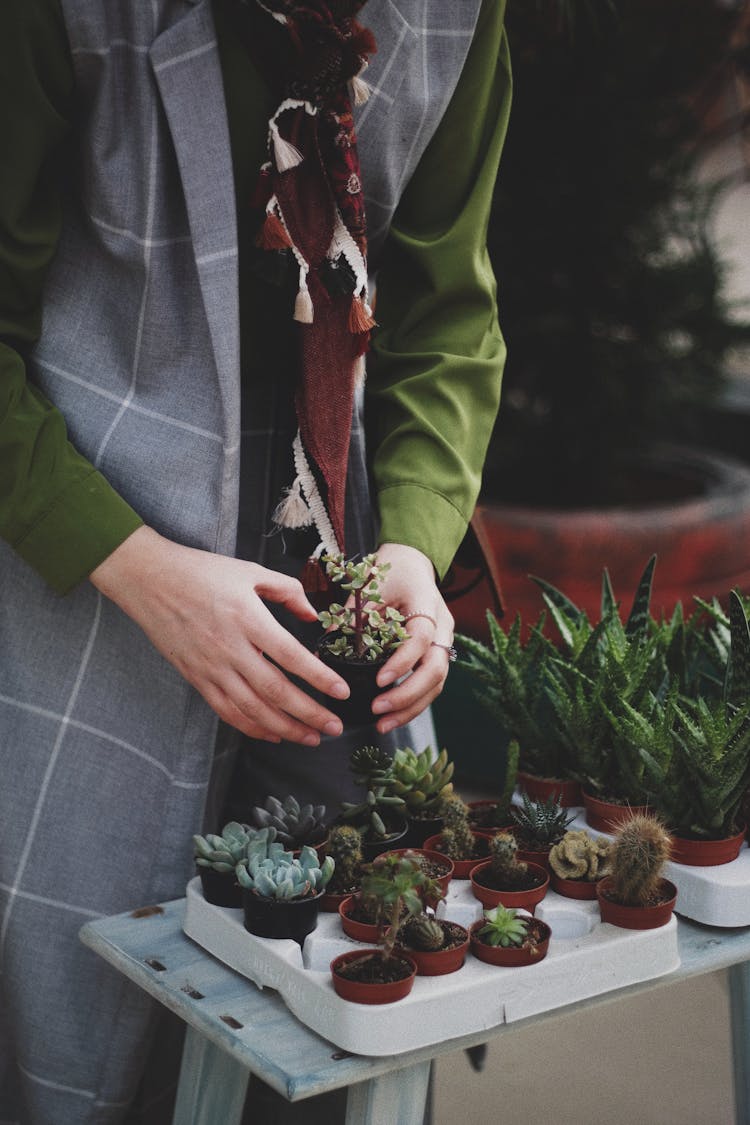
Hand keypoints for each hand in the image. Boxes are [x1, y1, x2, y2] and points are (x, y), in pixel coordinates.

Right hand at [90, 526, 349, 744]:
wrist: (149, 580)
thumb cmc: (201, 572)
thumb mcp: (249, 572)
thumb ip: (287, 591)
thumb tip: (312, 614)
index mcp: (247, 618)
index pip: (291, 656)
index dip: (319, 678)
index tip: (342, 692)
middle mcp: (230, 648)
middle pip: (275, 690)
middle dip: (309, 714)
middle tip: (334, 727)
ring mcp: (211, 667)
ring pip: (252, 708)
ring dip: (285, 728)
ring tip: (311, 737)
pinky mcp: (196, 678)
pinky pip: (227, 710)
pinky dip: (251, 727)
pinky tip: (273, 734)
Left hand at [367, 542, 454, 733]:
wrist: (413, 564)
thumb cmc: (389, 572)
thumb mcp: (369, 587)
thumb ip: (353, 615)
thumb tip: (326, 646)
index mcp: (426, 603)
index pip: (421, 638)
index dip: (402, 661)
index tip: (379, 680)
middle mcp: (442, 625)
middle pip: (436, 668)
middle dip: (408, 695)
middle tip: (378, 709)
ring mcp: (443, 641)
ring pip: (438, 682)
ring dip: (412, 707)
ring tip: (383, 724)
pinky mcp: (437, 654)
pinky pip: (432, 684)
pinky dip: (414, 703)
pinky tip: (392, 716)